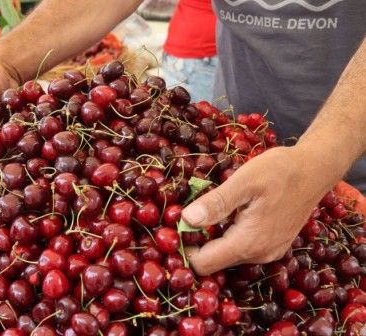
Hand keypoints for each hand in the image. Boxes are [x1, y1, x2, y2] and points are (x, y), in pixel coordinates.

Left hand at [182, 146, 331, 274]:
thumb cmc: (280, 171)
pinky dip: (225, 236)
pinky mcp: (271, 245)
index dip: (183, 249)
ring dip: (210, 238)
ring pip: (225, 256)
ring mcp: (267, 252)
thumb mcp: (244, 181)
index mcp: (248, 243)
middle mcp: (258, 255)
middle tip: (182, 216)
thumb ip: (216, 203)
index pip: (203, 264)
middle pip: (212, 262)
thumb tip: (186, 219)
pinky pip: (239, 248)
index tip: (173, 226)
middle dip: (194, 243)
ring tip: (201, 212)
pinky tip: (223, 214)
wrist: (315, 169)